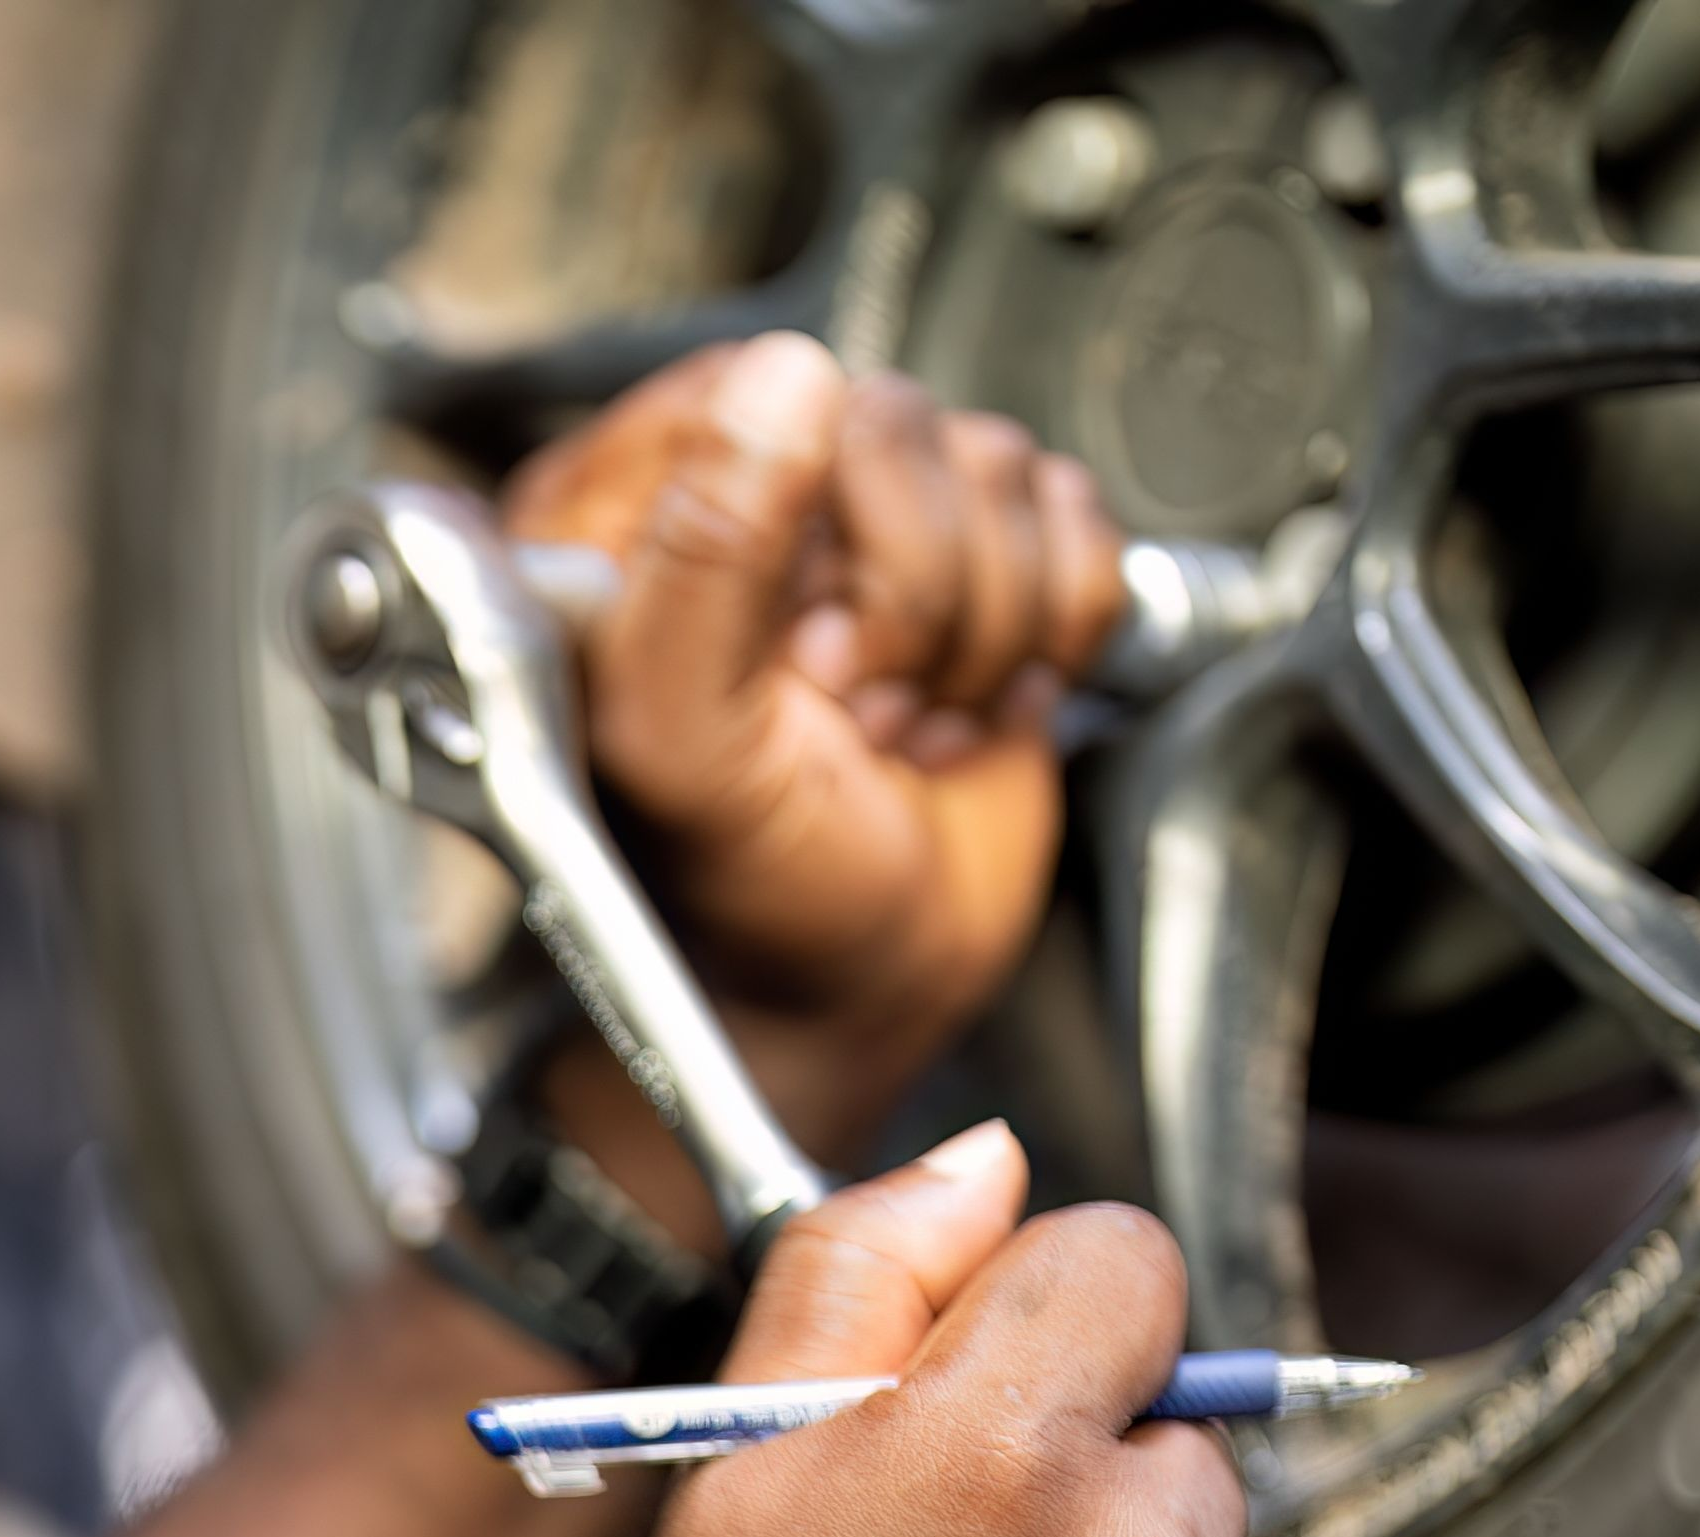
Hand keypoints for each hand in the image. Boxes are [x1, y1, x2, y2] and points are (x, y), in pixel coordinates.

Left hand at [505, 333, 1121, 1184]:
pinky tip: (971, 705)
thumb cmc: (742, 900)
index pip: (746, 393)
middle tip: (853, 713)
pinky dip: (1051, 628)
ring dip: (976, 632)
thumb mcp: (684, 736)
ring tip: (903, 726)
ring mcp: (872, 529)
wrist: (859, 992)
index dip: (802, 523)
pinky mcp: (982, 564)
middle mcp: (747, 502)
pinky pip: (1074, 515)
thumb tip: (783, 381)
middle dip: (907, 602)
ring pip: (996, 465)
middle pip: (895, 423)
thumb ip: (705, 556)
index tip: (796, 655)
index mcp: (625, 519)